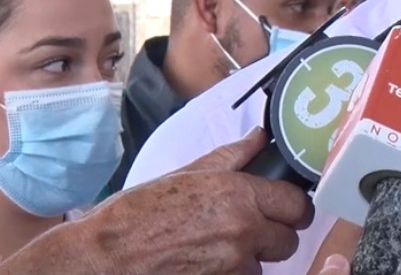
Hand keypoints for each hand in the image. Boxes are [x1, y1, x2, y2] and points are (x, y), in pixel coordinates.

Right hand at [2, 128, 314, 274]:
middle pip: (288, 240)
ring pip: (264, 266)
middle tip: (250, 231)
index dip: (292, 207)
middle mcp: (243, 230)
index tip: (284, 209)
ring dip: (249, 260)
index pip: (297, 204)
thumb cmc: (135, 215)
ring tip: (215, 249)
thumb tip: (259, 138)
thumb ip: (231, 157)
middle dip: (273, 236)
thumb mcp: (186, 174)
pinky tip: (205, 265)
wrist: (103, 257)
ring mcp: (233, 265)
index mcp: (238, 194)